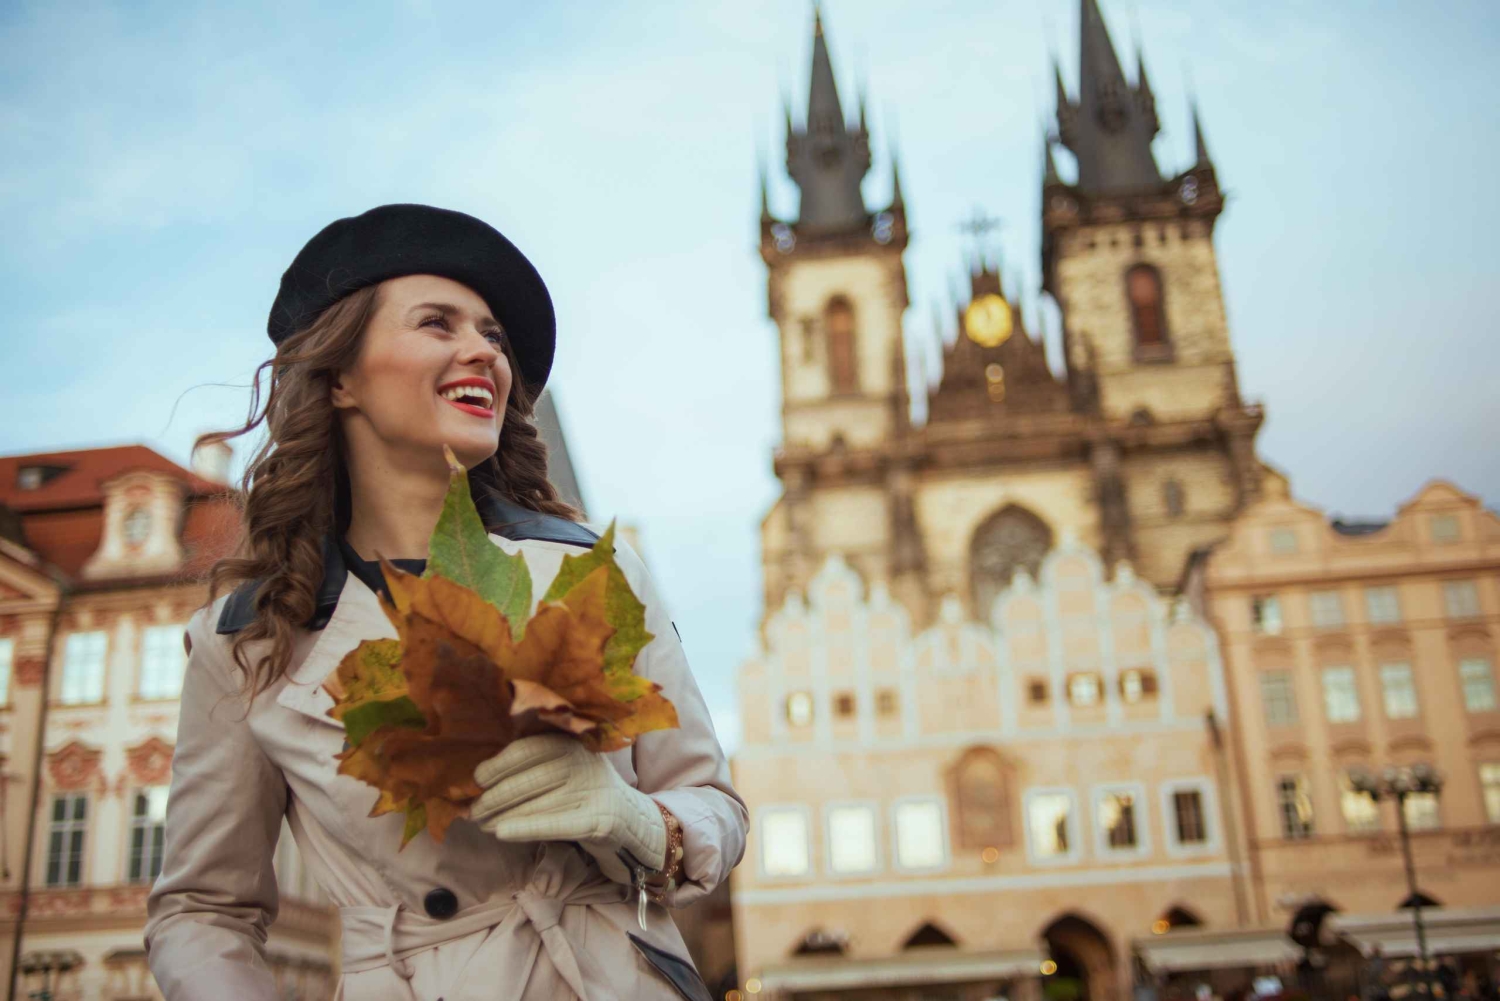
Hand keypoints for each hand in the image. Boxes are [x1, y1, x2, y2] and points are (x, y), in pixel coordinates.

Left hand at [471, 734, 666, 885]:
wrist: (631, 822)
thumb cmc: (584, 793)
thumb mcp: (566, 768)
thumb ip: (535, 766)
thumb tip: (481, 776)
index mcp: (572, 744)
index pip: (528, 749)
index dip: (499, 764)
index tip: (477, 779)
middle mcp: (583, 762)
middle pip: (529, 779)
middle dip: (495, 797)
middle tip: (473, 811)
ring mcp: (593, 791)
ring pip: (536, 804)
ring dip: (502, 816)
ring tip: (482, 824)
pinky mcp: (599, 820)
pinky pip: (555, 824)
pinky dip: (526, 828)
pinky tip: (503, 833)